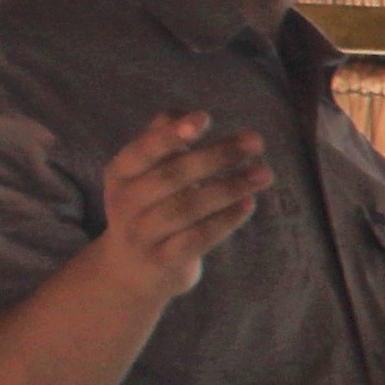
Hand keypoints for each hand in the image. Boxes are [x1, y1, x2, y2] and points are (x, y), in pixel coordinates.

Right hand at [87, 112, 269, 303]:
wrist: (131, 269)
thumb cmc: (150, 205)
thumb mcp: (145, 173)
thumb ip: (164, 141)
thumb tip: (189, 115)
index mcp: (119, 173)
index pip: (142, 150)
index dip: (171, 134)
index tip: (205, 118)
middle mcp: (125, 203)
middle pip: (173, 176)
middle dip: (217, 156)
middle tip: (256, 141)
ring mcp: (142, 234)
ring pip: (187, 208)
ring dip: (229, 187)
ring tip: (264, 173)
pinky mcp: (164, 260)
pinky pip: (198, 238)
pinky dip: (225, 220)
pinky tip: (250, 203)